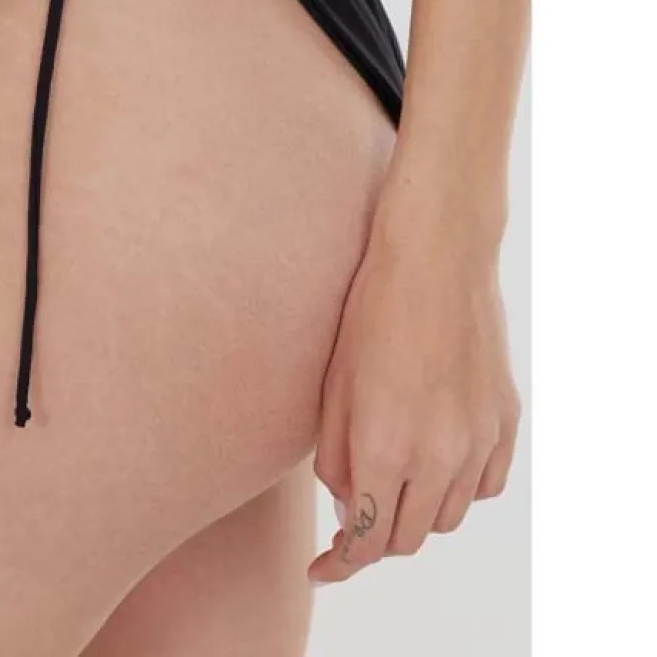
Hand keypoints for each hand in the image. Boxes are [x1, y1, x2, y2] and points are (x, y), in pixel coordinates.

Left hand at [308, 211, 520, 583]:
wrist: (435, 258)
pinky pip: (484, 486)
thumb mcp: (332, 384)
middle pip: (407, 538)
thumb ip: (336, 456)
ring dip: (414, 516)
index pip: (363, 539)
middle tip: (349, 521)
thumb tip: (347, 503)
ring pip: (447, 518)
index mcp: (383, 447)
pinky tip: (433, 467)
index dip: (340, 564)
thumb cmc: (369, 312)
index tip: (321, 568)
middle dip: (372, 541)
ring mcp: (478, 440)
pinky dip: (456, 491)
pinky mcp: (505, 420)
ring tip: (389, 487)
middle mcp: (437, 455)